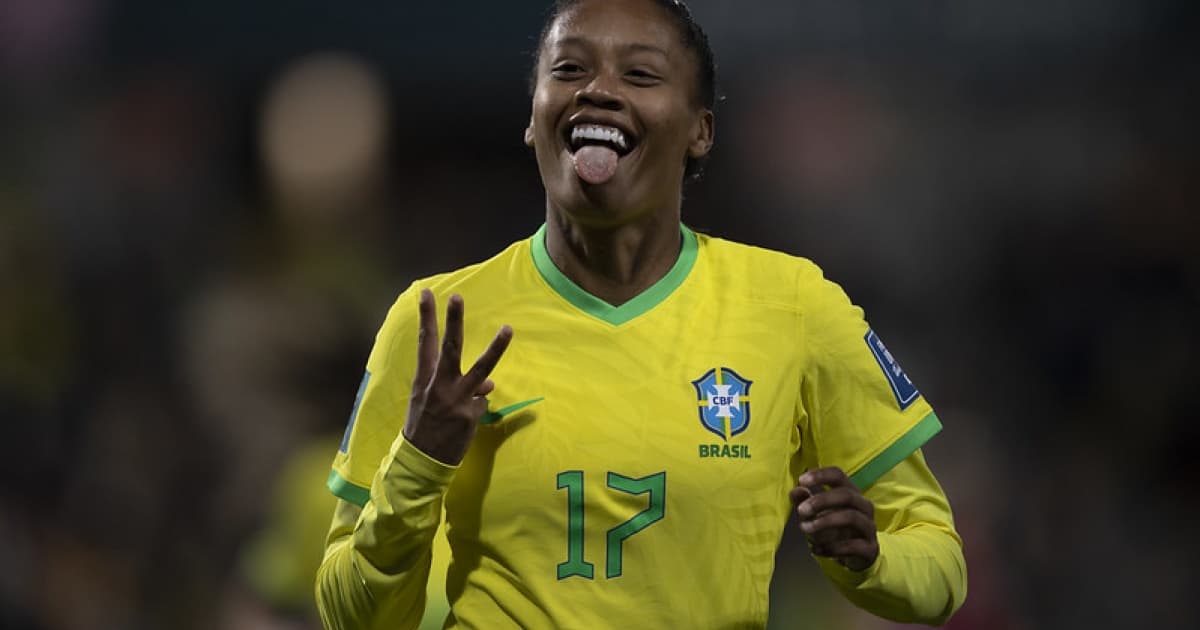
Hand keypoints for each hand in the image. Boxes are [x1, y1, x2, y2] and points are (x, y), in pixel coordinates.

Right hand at [402, 290, 512, 464]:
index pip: (424, 342)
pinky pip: (482, 402)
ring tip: (507, 328)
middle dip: (454, 321)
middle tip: (457, 297)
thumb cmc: (424, 426)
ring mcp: (456, 400)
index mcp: (423, 380)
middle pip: (450, 348)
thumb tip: (487, 383)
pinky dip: (477, 407)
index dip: (426, 317)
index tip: (426, 293)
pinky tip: (466, 421)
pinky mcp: (471, 415)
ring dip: (496, 348)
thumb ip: (450, 385)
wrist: (421, 460)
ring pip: (481, 369)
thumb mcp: (427, 401)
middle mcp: (439, 386)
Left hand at [789, 467, 878, 571]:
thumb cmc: (833, 528)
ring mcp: (869, 527)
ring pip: (852, 517)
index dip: (821, 475)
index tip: (801, 480)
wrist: (854, 555)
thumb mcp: (816, 513)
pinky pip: (853, 546)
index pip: (838, 475)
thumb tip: (796, 490)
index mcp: (850, 492)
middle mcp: (863, 506)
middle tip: (801, 510)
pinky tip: (815, 550)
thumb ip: (804, 501)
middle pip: (846, 495)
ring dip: (825, 522)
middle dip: (821, 501)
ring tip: (805, 528)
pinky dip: (831, 548)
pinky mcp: (870, 548)